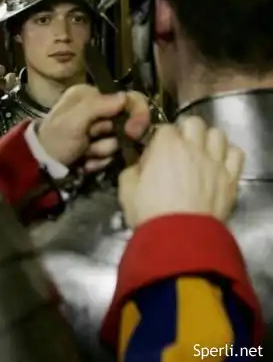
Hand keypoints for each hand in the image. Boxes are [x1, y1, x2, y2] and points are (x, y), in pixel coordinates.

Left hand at [37, 85, 150, 169]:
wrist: (41, 167)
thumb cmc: (55, 139)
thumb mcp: (72, 120)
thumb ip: (97, 106)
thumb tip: (125, 97)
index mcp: (92, 95)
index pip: (128, 98)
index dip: (137, 113)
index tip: (134, 131)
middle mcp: (99, 110)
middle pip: (126, 124)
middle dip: (109, 139)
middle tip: (91, 144)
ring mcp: (100, 131)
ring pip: (119, 143)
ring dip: (101, 151)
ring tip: (83, 153)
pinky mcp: (100, 149)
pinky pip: (111, 157)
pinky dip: (97, 161)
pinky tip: (83, 161)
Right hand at [119, 116, 244, 228]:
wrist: (178, 238)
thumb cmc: (150, 213)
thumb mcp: (126, 190)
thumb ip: (132, 171)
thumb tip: (139, 167)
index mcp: (166, 146)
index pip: (165, 128)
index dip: (160, 140)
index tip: (156, 154)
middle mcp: (193, 147)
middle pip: (194, 123)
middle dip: (186, 132)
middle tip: (180, 149)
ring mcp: (214, 161)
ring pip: (217, 134)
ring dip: (208, 140)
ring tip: (201, 153)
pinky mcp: (230, 178)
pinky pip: (236, 154)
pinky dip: (228, 154)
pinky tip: (220, 163)